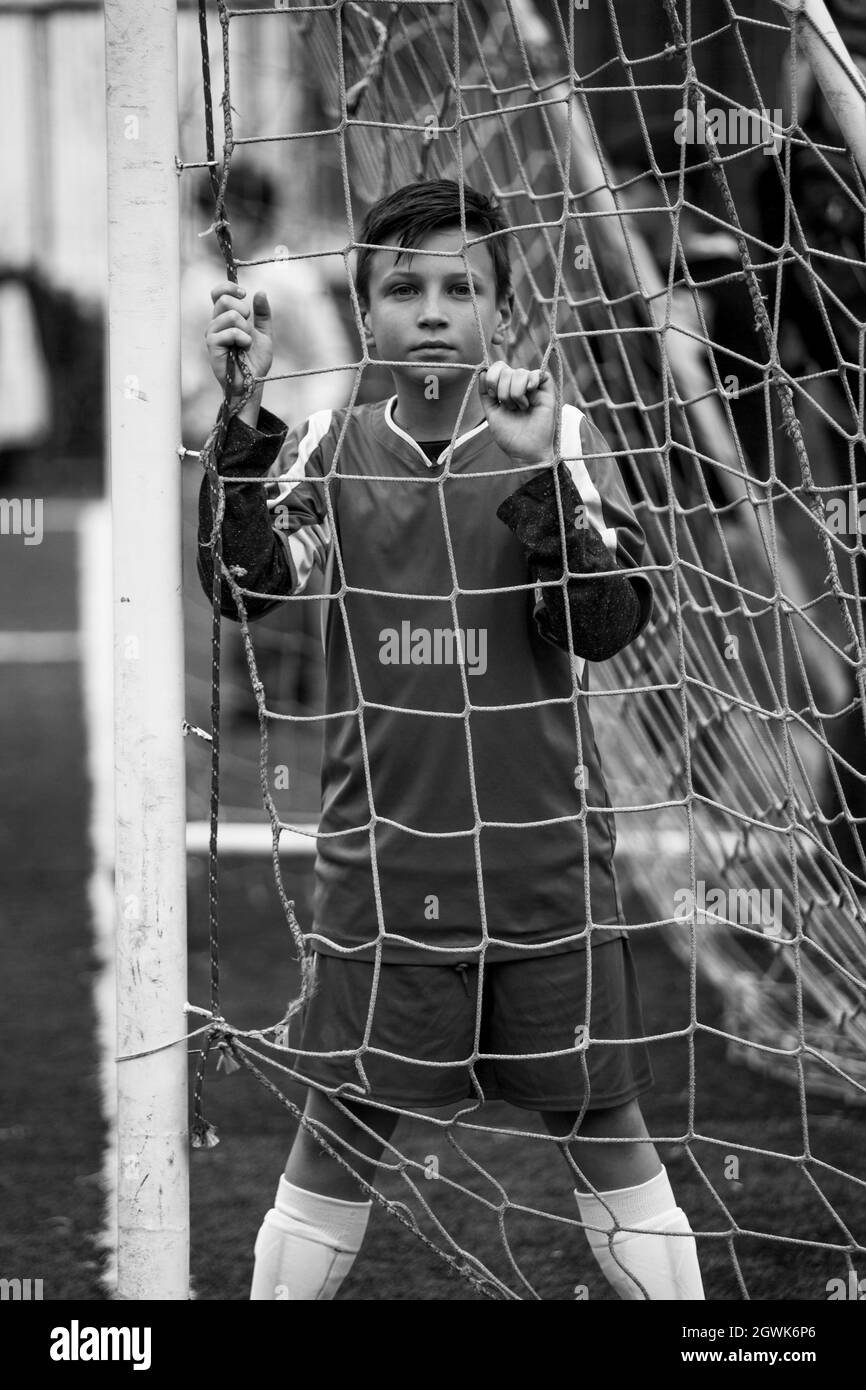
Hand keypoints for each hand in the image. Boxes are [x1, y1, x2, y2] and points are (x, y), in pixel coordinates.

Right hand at [206, 282, 272, 399]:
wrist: (252, 381)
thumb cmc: (255, 361)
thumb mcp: (264, 333)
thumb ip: (262, 314)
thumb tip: (260, 292)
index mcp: (225, 318)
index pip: (218, 293)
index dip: (229, 288)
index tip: (244, 294)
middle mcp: (215, 323)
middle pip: (223, 299)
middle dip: (243, 310)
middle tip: (249, 326)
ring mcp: (212, 334)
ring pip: (230, 315)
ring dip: (245, 329)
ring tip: (246, 343)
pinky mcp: (212, 345)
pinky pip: (229, 332)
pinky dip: (242, 339)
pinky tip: (243, 348)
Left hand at [478, 361, 556, 465]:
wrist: (525, 452)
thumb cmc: (509, 435)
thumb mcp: (491, 412)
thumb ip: (484, 392)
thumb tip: (482, 371)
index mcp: (506, 387)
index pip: (498, 367)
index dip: (492, 377)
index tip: (493, 396)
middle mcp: (520, 384)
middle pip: (507, 370)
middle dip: (503, 391)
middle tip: (511, 408)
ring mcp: (534, 387)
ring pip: (521, 372)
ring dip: (516, 393)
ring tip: (521, 408)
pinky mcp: (547, 391)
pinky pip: (540, 373)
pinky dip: (532, 381)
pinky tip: (530, 394)